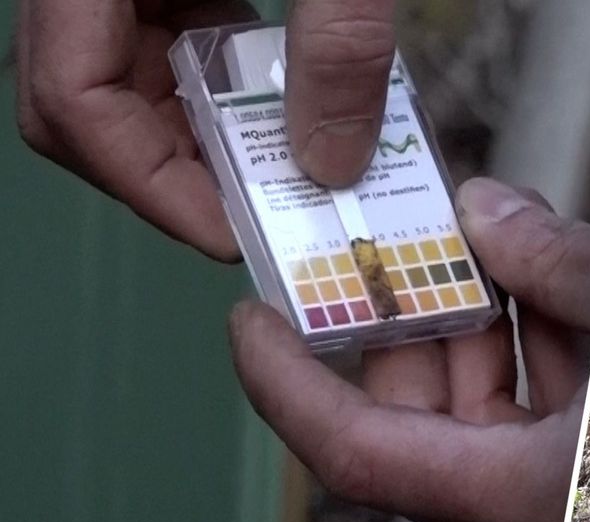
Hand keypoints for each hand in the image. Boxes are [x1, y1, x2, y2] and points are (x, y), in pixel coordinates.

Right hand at [17, 0, 399, 257]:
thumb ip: (341, 41)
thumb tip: (333, 164)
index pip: (71, 99)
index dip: (147, 183)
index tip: (233, 233)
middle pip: (90, 107)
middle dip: (177, 176)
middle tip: (262, 218)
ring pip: (132, 85)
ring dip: (209, 140)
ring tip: (284, 177)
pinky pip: (173, 45)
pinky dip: (227, 91)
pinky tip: (287, 111)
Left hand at [229, 178, 589, 521]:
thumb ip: (563, 268)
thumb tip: (486, 211)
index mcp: (516, 496)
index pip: (356, 450)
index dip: (287, 384)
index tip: (251, 321)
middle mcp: (519, 513)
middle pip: (420, 409)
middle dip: (414, 312)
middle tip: (412, 230)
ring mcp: (553, 501)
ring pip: (483, 403)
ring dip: (488, 316)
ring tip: (512, 238)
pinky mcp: (584, 483)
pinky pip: (536, 411)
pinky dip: (540, 346)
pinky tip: (558, 284)